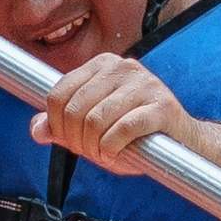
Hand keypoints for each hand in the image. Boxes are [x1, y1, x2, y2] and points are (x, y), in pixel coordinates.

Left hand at [28, 54, 197, 175]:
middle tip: (88, 152)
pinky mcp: (162, 105)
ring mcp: (144, 84)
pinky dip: (112, 149)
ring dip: (93, 148)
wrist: (183, 143)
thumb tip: (36, 129)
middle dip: (75, 140)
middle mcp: (122, 67)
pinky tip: (115, 154)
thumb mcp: (93, 128)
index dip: (56, 124)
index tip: (68, 141)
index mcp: (102, 65)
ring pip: (95, 120)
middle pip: (74, 109)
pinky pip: (122, 129)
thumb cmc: (135, 134)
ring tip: (102, 154)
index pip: (58, 94)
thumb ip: (64, 126)